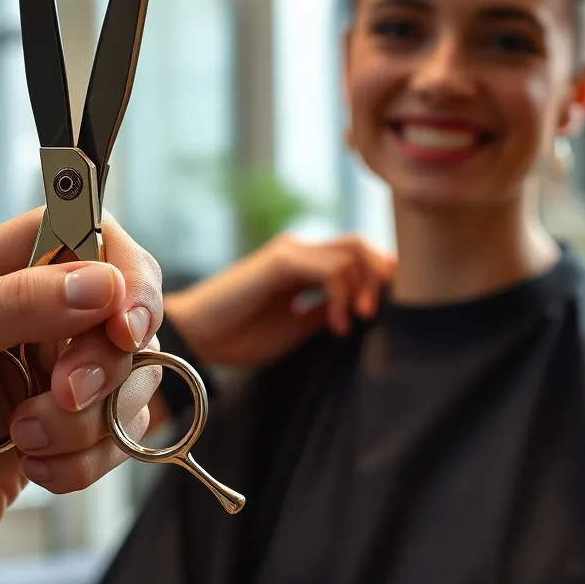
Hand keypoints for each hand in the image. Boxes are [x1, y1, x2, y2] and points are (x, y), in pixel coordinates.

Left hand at [0, 209, 161, 583]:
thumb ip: (17, 303)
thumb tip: (104, 284)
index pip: (87, 235)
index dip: (120, 271)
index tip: (123, 321)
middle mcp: (29, 320)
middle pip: (120, 312)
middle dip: (101, 362)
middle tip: (61, 393)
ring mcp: (49, 380)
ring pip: (126, 380)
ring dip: (85, 421)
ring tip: (24, 439)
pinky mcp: (62, 435)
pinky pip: (116, 436)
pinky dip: (85, 460)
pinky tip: (34, 468)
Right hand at [165, 233, 394, 368]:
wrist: (198, 337)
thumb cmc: (241, 336)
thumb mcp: (297, 327)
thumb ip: (326, 312)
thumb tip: (362, 310)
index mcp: (305, 266)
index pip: (355, 255)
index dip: (379, 275)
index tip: (386, 311)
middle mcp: (300, 252)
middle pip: (360, 245)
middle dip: (379, 277)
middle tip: (374, 315)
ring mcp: (290, 253)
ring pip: (351, 251)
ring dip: (363, 288)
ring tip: (353, 322)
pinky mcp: (281, 261)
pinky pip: (329, 267)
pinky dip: (342, 294)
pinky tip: (336, 323)